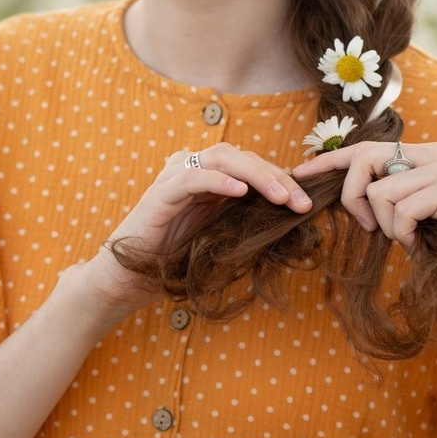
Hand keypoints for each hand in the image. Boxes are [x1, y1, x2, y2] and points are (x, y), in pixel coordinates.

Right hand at [73, 143, 313, 320]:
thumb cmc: (174, 262)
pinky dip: (219, 181)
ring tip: (282, 197)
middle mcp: (191, 170)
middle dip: (277, 177)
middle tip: (302, 202)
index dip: (282, 179)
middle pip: (242, 156)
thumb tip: (292, 217)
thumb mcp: (221, 238)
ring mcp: (174, 178)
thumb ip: (246, 220)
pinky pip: (192, 178)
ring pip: (222, 158)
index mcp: (208, 179)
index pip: (252, 165)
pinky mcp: (159, 195)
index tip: (308, 201)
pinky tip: (241, 192)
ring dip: (257, 175)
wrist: (128, 281)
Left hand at [292, 140, 436, 314]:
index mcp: (422, 154)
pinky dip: (404, 234)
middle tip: (369, 226)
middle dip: (353, 196)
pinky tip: (422, 244)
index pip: (364, 148)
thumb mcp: (406, 219)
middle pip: (365, 159)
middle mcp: (434, 152)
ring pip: (380, 190)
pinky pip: (401, 209)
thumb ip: (382, 198)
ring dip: (387, 225)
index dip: (329, 160)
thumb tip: (337, 190)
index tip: (300, 173)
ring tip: (410, 238)